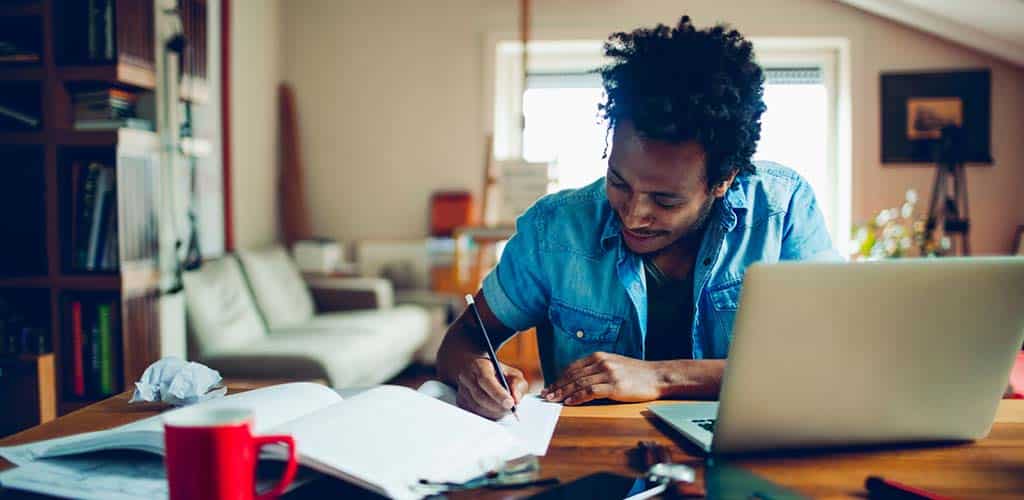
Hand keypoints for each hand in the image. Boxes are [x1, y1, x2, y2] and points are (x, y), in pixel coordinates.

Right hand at [456, 357, 528, 419]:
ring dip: (494, 411)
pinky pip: (475, 413)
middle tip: (511, 408)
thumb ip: (518, 384)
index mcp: (479, 365)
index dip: (498, 393)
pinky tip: (495, 409)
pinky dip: (488, 415)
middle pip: (480, 396)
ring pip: (477, 408)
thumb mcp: (512, 373)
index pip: (486, 380)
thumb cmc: (498, 373)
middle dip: (498, 406)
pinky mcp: (461, 402)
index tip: (510, 403)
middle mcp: (467, 377)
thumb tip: (516, 400)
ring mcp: (462, 390)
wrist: (477, 371)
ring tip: (504, 407)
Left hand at [541, 352, 661, 404]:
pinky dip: (577, 397)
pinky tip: (569, 402)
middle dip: (558, 386)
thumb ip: (598, 369)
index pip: (573, 367)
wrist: (658, 376)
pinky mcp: (615, 386)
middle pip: (573, 376)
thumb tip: (579, 380)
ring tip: (554, 400)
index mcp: (600, 356)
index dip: (560, 378)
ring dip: (564, 393)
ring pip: (579, 383)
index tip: (551, 386)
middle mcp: (602, 362)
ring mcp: (608, 374)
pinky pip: (590, 392)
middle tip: (547, 395)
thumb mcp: (615, 365)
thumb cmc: (637, 373)